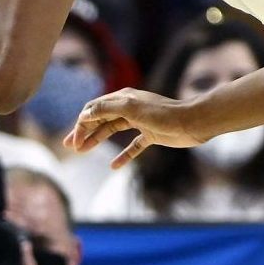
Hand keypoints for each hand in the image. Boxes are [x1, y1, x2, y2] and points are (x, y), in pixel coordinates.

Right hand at [65, 88, 206, 168]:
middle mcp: (129, 108)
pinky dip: (123, 155)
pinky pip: (132, 146)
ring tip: (83, 151)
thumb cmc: (163, 114)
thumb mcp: (130, 108)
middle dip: (84, 132)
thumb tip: (84, 113)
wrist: (193, 122)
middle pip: (100, 120)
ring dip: (97, 140)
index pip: (94, 109)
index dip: (81, 124)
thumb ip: (106, 109)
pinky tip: (113, 166)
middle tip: (70, 146)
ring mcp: (140, 122)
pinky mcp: (151, 135)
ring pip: (112, 131)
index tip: (75, 141)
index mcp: (123, 98)